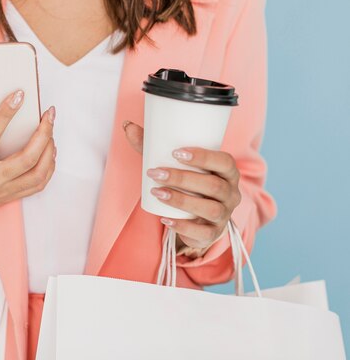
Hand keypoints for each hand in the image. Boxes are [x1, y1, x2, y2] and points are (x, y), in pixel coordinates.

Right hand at [0, 90, 56, 223]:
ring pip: (38, 174)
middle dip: (43, 133)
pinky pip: (38, 184)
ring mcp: (3, 192)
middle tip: (49, 113)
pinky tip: (49, 149)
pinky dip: (48, 166)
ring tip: (50, 128)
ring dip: (49, 150)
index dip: (5, 114)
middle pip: (27, 159)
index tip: (19, 95)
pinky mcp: (10, 196)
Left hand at [123, 120, 240, 248]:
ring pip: (210, 209)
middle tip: (156, 173)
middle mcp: (231, 193)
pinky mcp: (213, 234)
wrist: (197, 218)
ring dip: (181, 200)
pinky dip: (183, 226)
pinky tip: (165, 219)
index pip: (224, 161)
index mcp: (228, 172)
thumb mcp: (175, 165)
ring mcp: (224, 215)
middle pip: (214, 185)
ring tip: (157, 193)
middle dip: (183, 178)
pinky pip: (202, 233)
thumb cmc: (188, 184)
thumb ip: (153, 146)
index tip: (175, 152)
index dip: (203, 157)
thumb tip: (127, 126)